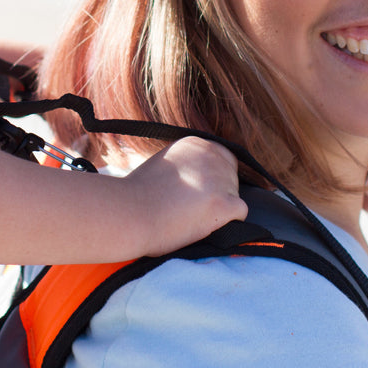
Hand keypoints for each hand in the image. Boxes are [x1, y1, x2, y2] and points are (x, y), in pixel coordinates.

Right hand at [123, 137, 245, 255]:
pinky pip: (239, 214)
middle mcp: (210, 154)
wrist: (128, 213)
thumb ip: (186, 165)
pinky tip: (202, 225)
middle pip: (233, 179)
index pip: (223, 160)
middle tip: (192, 210)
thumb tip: (201, 179)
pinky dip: (225, 223)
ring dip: (219, 211)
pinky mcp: (225, 202)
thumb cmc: (136, 196)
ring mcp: (219, 178)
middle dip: (218, 195)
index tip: (196, 195)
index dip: (213, 181)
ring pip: (235, 198)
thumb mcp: (163, 164)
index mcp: (195, 143)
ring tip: (190, 218)